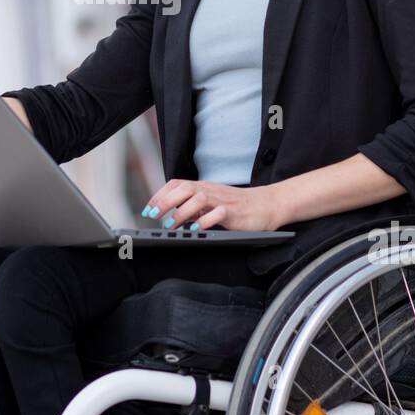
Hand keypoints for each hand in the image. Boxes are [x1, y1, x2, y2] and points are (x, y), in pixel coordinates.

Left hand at [139, 179, 282, 232]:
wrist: (266, 205)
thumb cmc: (236, 206)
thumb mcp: (211, 204)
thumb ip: (192, 209)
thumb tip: (171, 220)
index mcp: (203, 187)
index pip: (177, 184)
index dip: (160, 194)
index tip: (148, 208)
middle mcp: (210, 191)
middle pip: (184, 189)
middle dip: (166, 202)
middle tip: (154, 215)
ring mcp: (222, 200)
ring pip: (198, 199)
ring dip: (182, 212)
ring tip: (171, 225)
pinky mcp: (234, 212)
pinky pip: (218, 213)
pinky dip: (205, 221)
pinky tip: (196, 229)